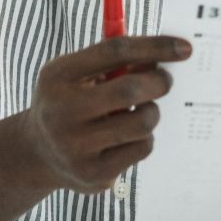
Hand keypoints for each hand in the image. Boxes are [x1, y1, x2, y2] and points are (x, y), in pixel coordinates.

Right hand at [23, 35, 190, 192]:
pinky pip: (142, 149)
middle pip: (129, 90)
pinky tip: (126, 138)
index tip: (184, 48)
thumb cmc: (70, 102)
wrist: (36, 153)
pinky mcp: (94, 173)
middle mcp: (61, 112)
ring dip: (151, 113)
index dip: (154, 47)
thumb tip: (163, 57)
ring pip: (142, 123)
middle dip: (158, 82)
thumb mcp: (79, 74)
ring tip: (139, 112)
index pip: (115, 52)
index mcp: (58, 76)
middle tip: (164, 81)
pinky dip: (143, 139)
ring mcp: (76, 147)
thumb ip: (116, 62)